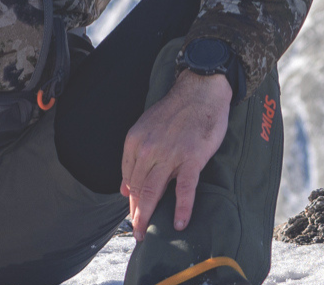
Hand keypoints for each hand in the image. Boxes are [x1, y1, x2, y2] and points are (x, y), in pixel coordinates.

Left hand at [121, 70, 232, 231]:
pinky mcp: (192, 158)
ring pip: (154, 191)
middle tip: (137, 233)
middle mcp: (148, 150)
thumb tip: (123, 187)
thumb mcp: (145, 128)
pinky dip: (182, 208)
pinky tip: (180, 223)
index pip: (128, 178)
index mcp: (134, 141)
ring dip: (147, 216)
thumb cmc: (176, 110)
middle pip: (138, 189)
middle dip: (135, 214)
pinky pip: (185, 189)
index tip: (134, 213)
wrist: (201, 90)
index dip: (130, 199)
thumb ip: (134, 156)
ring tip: (146, 234)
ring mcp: (169, 155)